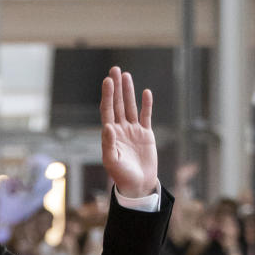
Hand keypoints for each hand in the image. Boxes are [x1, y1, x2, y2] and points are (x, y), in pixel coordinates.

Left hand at [100, 66, 157, 198]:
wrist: (138, 185)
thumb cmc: (122, 176)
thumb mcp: (112, 162)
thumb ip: (108, 144)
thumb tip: (108, 126)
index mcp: (110, 135)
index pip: (107, 110)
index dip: (108, 96)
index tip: (107, 81)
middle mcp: (120, 130)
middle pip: (118, 104)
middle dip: (117, 88)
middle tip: (114, 69)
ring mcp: (133, 131)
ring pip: (130, 107)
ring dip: (129, 91)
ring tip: (126, 75)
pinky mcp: (146, 134)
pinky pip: (146, 116)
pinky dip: (146, 104)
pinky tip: (145, 92)